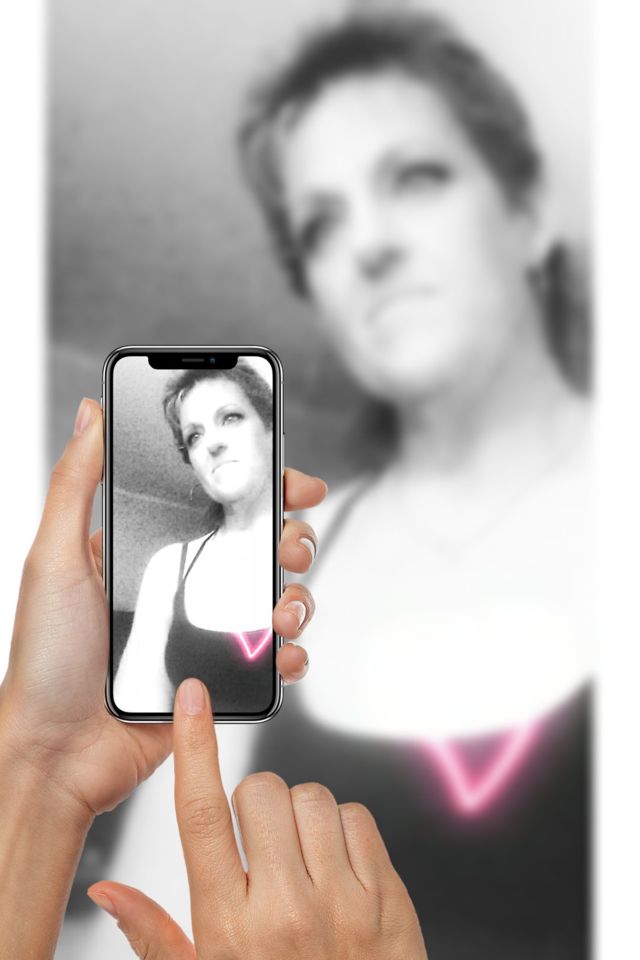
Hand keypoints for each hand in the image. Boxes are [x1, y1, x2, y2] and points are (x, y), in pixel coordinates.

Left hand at [0, 398, 325, 819]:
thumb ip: (76, 483)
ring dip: (299, 595)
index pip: (215, 505)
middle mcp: (183, 586)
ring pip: (277, 598)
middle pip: (260, 547)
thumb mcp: (53, 558)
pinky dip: (293, 653)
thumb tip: (90, 414)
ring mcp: (205, 632)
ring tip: (284, 608)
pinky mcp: (220, 677)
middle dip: (292, 538)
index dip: (259, 488)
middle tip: (292, 545)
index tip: (290, 481)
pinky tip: (284, 653)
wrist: (57, 753)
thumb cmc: (46, 660)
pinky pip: (274, 658)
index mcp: (149, 551)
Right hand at [88, 680, 428, 959]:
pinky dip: (343, 829)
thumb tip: (109, 892)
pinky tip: (335, 867)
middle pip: (261, 791)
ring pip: (313, 797)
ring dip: (301, 815)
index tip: (192, 702)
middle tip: (259, 845)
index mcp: (231, 928)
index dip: (194, 747)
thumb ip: (154, 936)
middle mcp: (287, 908)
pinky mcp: (388, 897)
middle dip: (254, 802)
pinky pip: (358, 817)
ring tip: (300, 860)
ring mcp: (344, 901)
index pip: (201, 815)